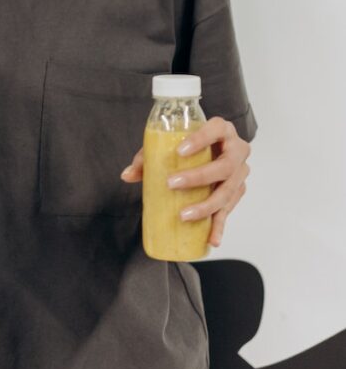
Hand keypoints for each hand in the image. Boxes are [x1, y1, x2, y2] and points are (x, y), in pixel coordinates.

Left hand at [120, 117, 251, 247]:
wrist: (213, 147)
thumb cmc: (191, 142)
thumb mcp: (171, 143)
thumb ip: (149, 156)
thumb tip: (127, 175)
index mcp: (222, 130)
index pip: (216, 129)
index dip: (200, 139)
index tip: (180, 151)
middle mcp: (237, 150)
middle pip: (224, 166)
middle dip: (198, 177)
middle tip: (172, 184)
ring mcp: (240, 172)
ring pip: (228, 191)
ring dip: (206, 206)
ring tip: (184, 215)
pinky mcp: (238, 191)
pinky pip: (229, 210)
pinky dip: (219, 226)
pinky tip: (211, 239)